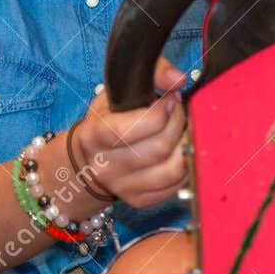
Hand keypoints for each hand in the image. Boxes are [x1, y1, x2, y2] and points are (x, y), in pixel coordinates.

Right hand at [74, 58, 187, 208]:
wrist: (88, 157)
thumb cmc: (107, 118)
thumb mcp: (118, 88)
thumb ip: (151, 72)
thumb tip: (178, 79)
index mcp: (94, 136)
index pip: (131, 130)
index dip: (160, 112)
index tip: (169, 99)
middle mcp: (105, 167)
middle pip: (159, 148)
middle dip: (178, 122)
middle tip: (178, 110)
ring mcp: (123, 188)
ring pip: (173, 170)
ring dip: (186, 144)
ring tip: (183, 129)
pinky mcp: (140, 201)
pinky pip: (177, 186)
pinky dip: (186, 165)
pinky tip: (180, 149)